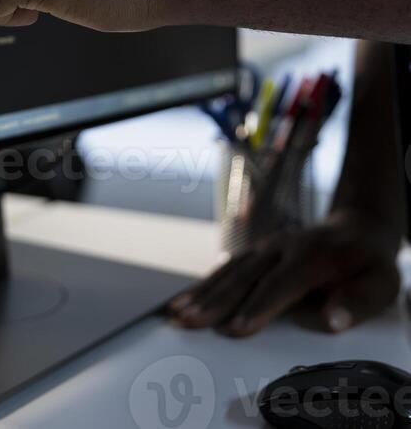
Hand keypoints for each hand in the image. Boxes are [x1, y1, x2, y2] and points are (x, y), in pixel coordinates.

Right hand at [168, 210, 399, 336]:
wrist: (357, 229)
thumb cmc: (368, 264)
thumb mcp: (381, 284)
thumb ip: (357, 302)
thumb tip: (333, 320)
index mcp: (313, 256)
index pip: (282, 284)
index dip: (258, 307)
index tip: (237, 329)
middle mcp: (283, 247)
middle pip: (245, 276)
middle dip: (216, 301)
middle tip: (189, 321)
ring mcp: (267, 247)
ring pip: (230, 270)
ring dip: (202, 292)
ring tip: (177, 313)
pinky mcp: (257, 252)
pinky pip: (227, 267)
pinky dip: (204, 284)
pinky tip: (185, 299)